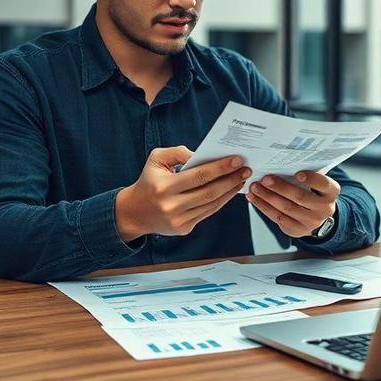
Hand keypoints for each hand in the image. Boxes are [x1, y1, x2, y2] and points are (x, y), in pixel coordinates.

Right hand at [115, 146, 250, 241]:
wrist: (135, 212)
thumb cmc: (149, 181)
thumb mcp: (156, 159)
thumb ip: (178, 152)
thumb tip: (202, 155)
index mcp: (163, 187)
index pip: (199, 176)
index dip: (220, 168)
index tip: (237, 160)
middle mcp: (171, 206)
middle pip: (209, 191)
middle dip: (231, 179)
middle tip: (246, 169)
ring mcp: (178, 220)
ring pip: (212, 204)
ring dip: (230, 191)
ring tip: (241, 179)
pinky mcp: (184, 229)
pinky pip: (208, 212)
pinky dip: (221, 201)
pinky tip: (230, 191)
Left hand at [247, 171, 339, 238]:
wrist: (317, 216)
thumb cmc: (313, 192)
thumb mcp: (317, 183)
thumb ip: (306, 173)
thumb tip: (281, 160)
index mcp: (330, 192)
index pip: (323, 184)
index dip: (311, 179)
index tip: (298, 174)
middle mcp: (323, 208)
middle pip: (300, 197)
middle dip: (280, 187)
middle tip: (265, 179)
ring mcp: (310, 221)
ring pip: (286, 208)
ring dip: (267, 197)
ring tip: (255, 187)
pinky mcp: (296, 230)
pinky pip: (277, 217)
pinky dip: (263, 206)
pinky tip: (254, 198)